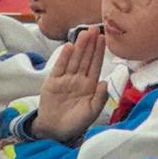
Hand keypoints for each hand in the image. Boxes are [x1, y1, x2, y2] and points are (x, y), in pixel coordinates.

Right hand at [34, 27, 107, 141]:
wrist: (56, 130)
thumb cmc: (77, 122)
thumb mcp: (92, 111)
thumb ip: (100, 98)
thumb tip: (104, 82)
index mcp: (89, 86)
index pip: (95, 65)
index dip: (99, 52)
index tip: (103, 38)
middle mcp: (78, 80)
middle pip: (85, 58)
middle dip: (90, 44)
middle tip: (95, 28)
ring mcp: (65, 79)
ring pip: (74, 60)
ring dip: (79, 46)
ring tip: (84, 33)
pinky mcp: (53, 82)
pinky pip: (60, 67)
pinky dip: (64, 57)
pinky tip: (69, 47)